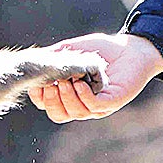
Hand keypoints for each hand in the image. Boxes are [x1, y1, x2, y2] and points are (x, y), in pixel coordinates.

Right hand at [29, 33, 162, 121]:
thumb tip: (30, 62)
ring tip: (65, 81)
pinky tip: (79, 83)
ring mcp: (98, 106)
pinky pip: (94, 106)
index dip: (39, 98)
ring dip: (67, 98)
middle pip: (59, 115)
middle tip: (50, 85)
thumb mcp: (71, 50)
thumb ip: (52, 57)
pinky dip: (83, 96)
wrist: (132, 47)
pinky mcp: (113, 102)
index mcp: (71, 96)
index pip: (49, 107)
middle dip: (51, 101)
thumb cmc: (102, 50)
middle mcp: (83, 104)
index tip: (35, 84)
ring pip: (76, 113)